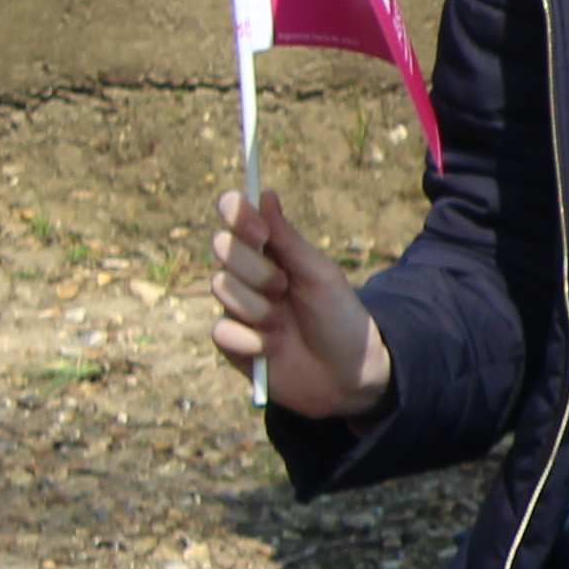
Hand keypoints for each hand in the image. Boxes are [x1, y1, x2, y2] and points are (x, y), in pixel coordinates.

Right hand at [211, 187, 392, 423]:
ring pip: (221, 287)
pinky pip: (220, 329)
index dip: (237, 215)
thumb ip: (288, 239)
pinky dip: (251, 340)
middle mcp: (248, 275)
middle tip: (283, 287)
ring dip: (259, 307)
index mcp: (272, 253)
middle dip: (255, 268)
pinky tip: (272, 349)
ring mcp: (236, 307)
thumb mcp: (320, 276)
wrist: (348, 375)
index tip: (257, 230)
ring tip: (285, 324)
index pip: (237, 219)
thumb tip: (264, 193)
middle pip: (223, 249)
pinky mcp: (229, 341)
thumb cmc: (340, 319)